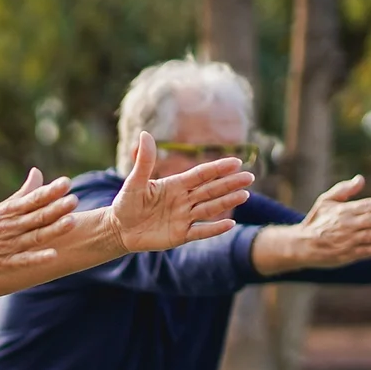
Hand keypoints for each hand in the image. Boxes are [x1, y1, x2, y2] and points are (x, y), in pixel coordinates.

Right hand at [0, 167, 80, 274]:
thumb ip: (21, 194)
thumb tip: (38, 173)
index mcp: (6, 211)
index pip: (32, 198)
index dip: (50, 191)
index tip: (66, 182)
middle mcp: (8, 227)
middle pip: (36, 216)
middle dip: (56, 208)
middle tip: (74, 199)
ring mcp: (5, 246)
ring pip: (33, 236)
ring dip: (52, 229)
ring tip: (71, 221)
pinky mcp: (1, 264)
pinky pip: (22, 261)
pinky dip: (36, 258)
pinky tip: (52, 255)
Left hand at [105, 132, 254, 253]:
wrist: (120, 229)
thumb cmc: (127, 203)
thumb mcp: (134, 182)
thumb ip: (144, 161)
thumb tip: (145, 134)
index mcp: (176, 184)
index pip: (201, 174)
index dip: (218, 168)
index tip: (235, 162)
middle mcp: (184, 199)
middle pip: (211, 189)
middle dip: (230, 183)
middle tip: (249, 177)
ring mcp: (184, 217)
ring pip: (210, 208)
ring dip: (227, 202)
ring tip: (245, 195)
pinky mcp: (181, 235)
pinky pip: (200, 231)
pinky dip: (214, 228)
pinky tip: (230, 224)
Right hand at [283, 175, 370, 266]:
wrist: (302, 245)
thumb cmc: (316, 221)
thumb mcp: (326, 201)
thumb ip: (344, 189)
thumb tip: (360, 179)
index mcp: (343, 210)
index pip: (368, 205)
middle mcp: (346, 225)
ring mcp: (347, 241)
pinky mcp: (346, 255)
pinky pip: (366, 251)